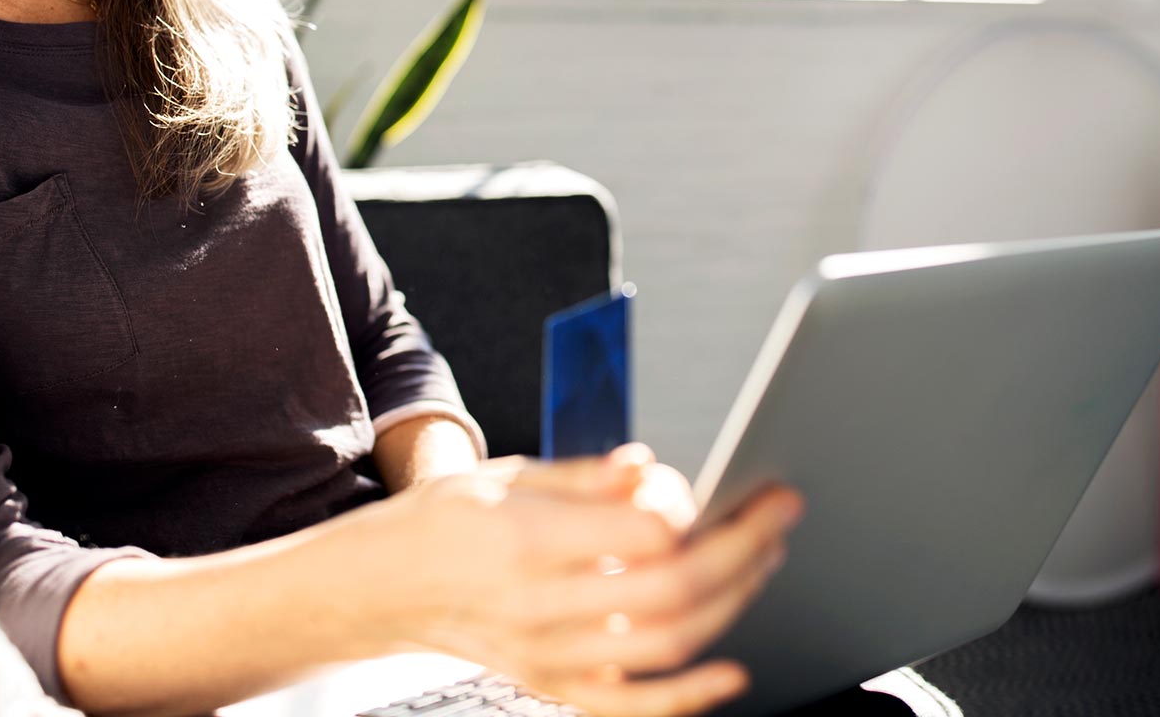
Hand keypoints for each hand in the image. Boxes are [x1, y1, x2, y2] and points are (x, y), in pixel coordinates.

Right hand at [358, 443, 803, 716]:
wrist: (381, 588)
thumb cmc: (442, 523)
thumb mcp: (504, 473)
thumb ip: (583, 476)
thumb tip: (647, 466)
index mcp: (526, 540)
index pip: (641, 534)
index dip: (695, 509)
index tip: (722, 484)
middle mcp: (539, 605)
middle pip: (670, 589)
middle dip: (741, 549)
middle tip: (777, 513)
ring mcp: (548, 655)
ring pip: (664, 645)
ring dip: (730, 603)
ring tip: (762, 560)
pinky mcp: (551, 685)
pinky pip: (631, 707)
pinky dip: (689, 696)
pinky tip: (730, 672)